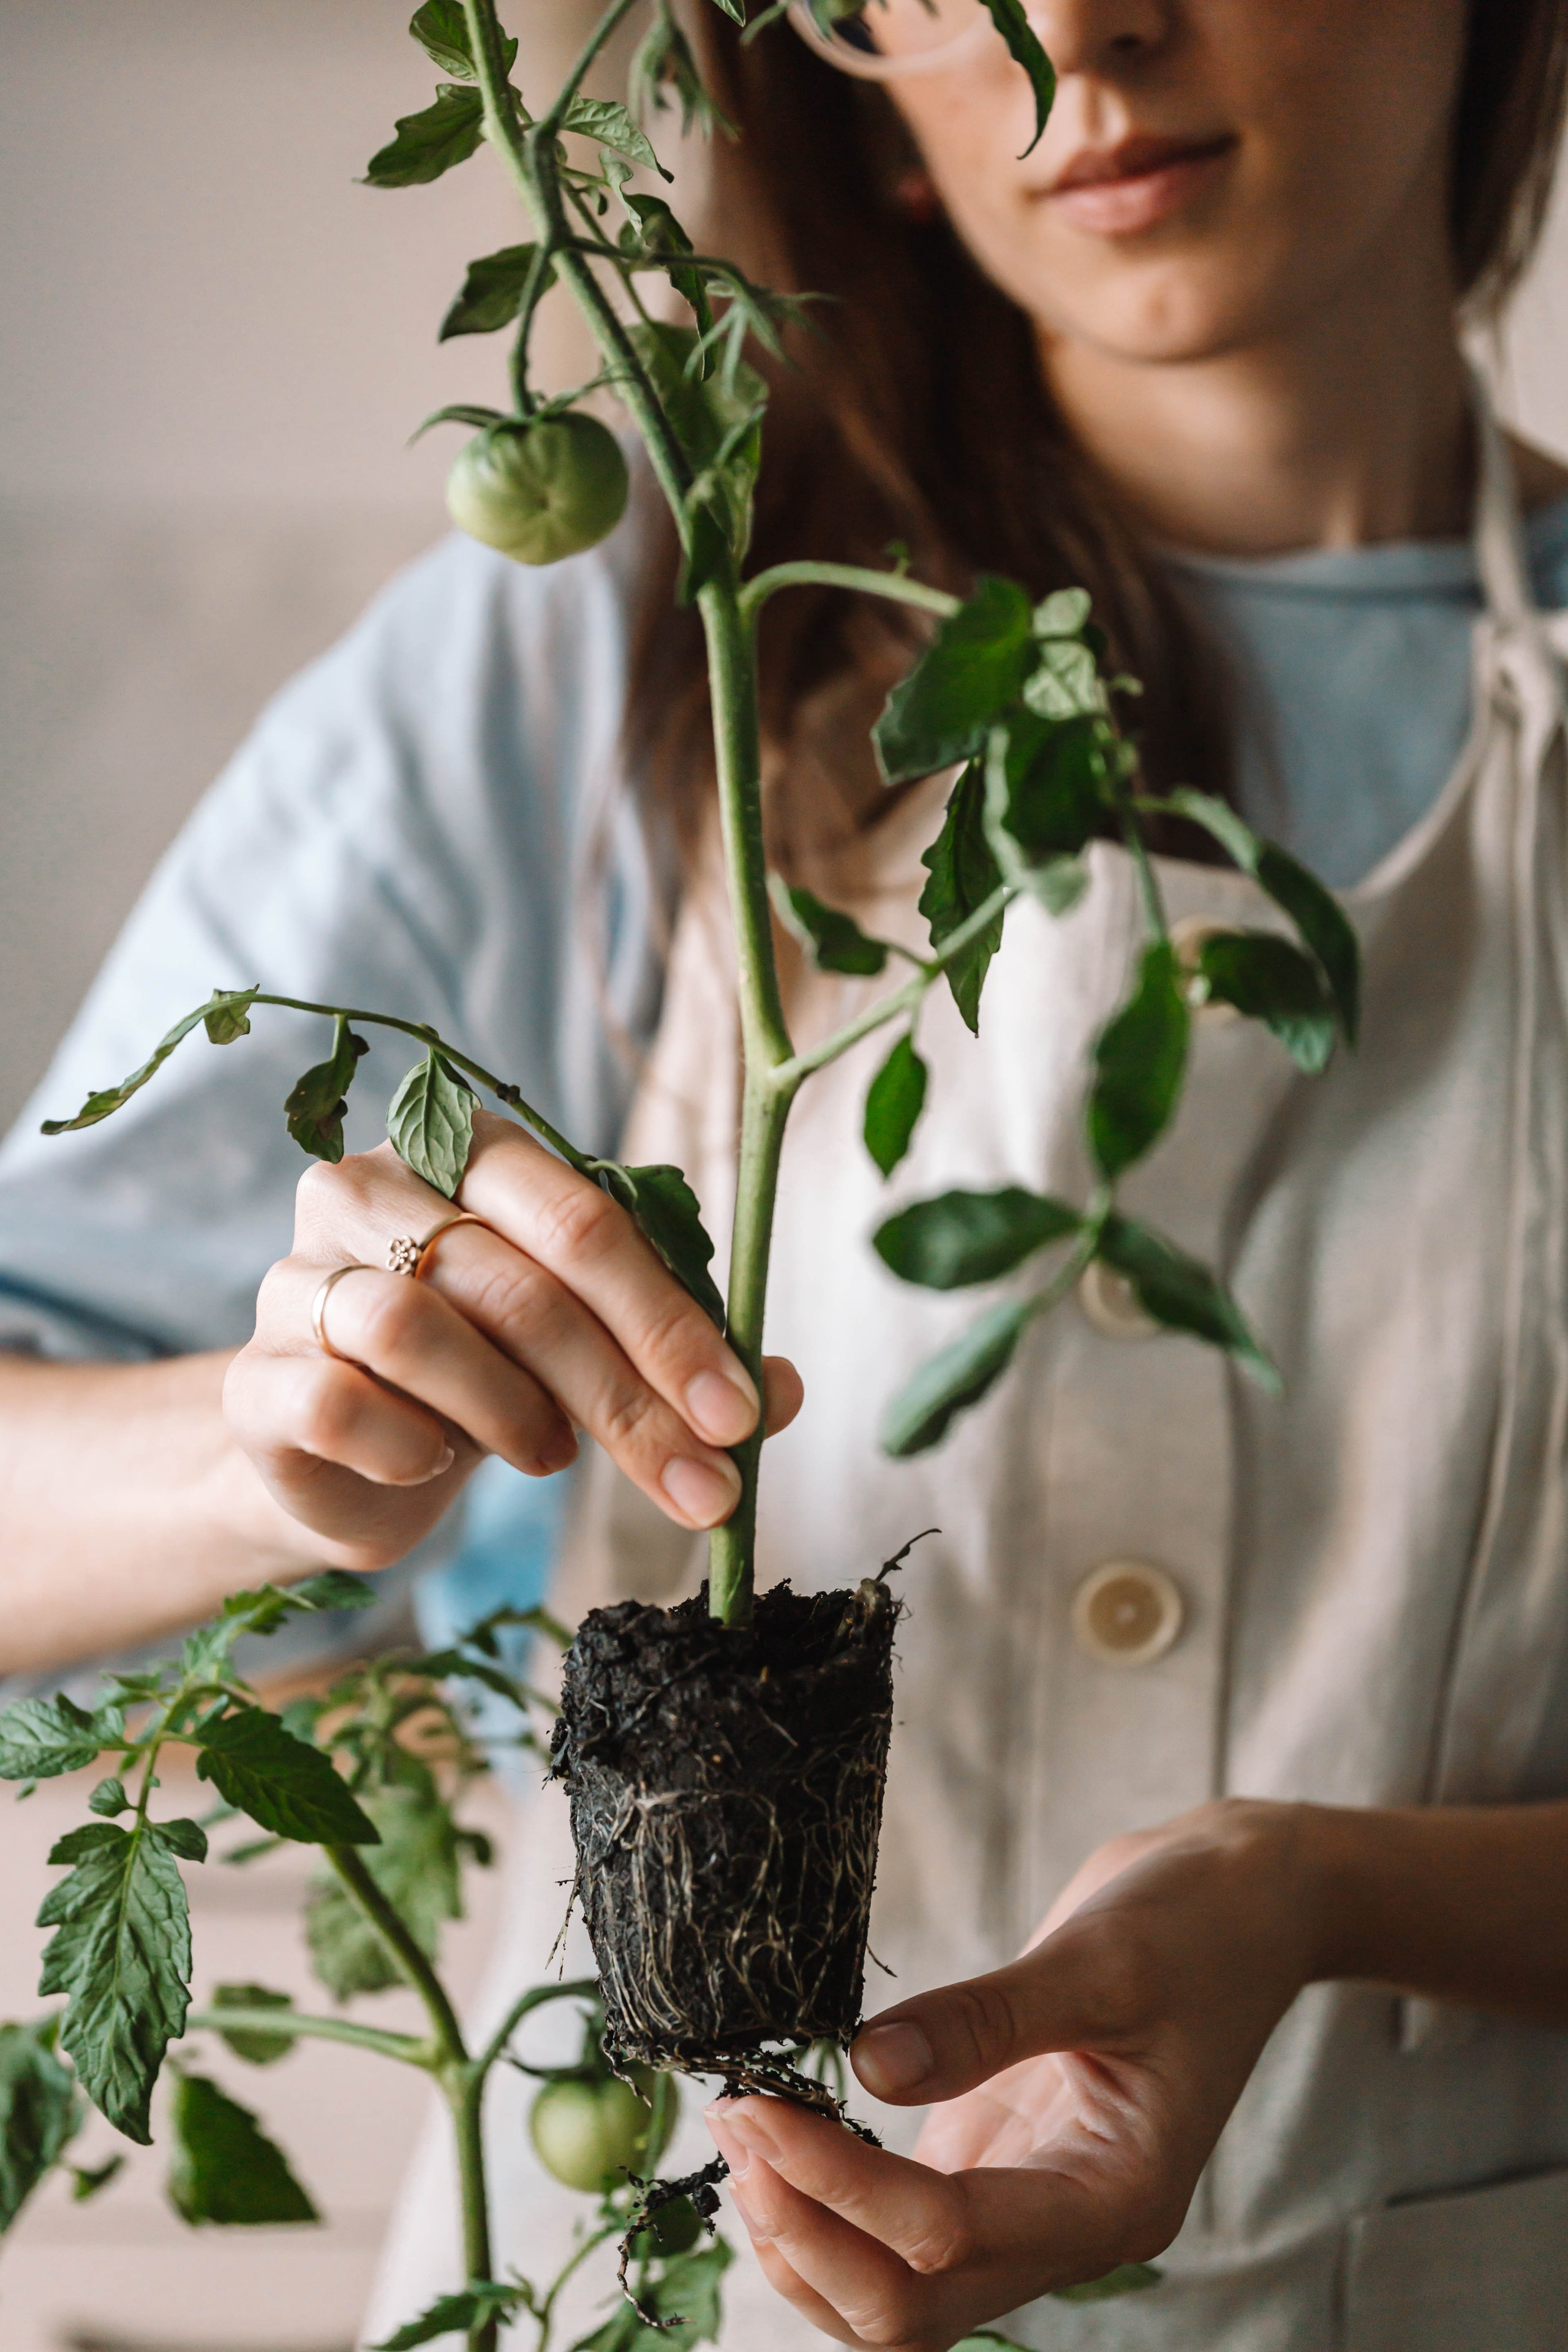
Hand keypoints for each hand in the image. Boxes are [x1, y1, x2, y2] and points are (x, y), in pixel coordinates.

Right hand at [223, 1111, 801, 1568]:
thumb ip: (678, 1361)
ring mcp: (297, 1273)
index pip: (585, 1221)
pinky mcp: (254, 1372)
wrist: (339, 1461)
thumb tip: (783, 1391)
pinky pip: (337, 1398)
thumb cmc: (480, 1379)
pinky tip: (434, 1466)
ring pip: (418, 1326)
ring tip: (548, 1455)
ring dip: (511, 1411)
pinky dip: (410, 1447)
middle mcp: (371, 1187)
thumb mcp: (590, 1356)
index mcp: (469, 1149)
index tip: (736, 1417)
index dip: (669, 1324)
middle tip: (695, 1481)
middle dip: (624, 1395)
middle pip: (518, 1281)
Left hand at [705, 1800, 1316, 2351]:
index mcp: (1117, 2201)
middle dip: (809, 2237)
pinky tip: (781, 2132)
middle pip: (912, 2309)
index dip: (841, 2186)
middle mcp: (1069, 2228)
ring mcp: (1028, 2201)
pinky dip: (829, 2201)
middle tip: (736, 2126)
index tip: (761, 2105)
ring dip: (807, 2238)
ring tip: (742, 2133)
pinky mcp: (997, 2157)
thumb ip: (988, 2019)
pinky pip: (900, 2227)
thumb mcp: (1102, 1958)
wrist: (1243, 1903)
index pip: (948, 2239)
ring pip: (897, 2292)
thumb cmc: (1197, 1926)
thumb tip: (868, 2064)